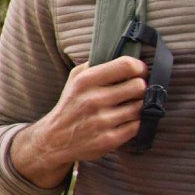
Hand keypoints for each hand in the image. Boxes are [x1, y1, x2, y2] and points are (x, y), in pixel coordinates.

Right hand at [12, 56, 147, 187]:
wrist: (54, 140)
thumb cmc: (69, 106)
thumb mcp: (74, 79)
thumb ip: (95, 65)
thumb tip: (122, 54)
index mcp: (86, 81)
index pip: (126, 65)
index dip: (139, 68)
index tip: (140, 72)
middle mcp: (94, 99)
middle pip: (139, 86)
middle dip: (140, 88)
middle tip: (135, 91)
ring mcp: (102, 121)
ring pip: (140, 107)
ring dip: (137, 106)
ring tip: (128, 107)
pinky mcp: (109, 139)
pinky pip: (137, 125)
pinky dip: (134, 123)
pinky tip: (124, 121)